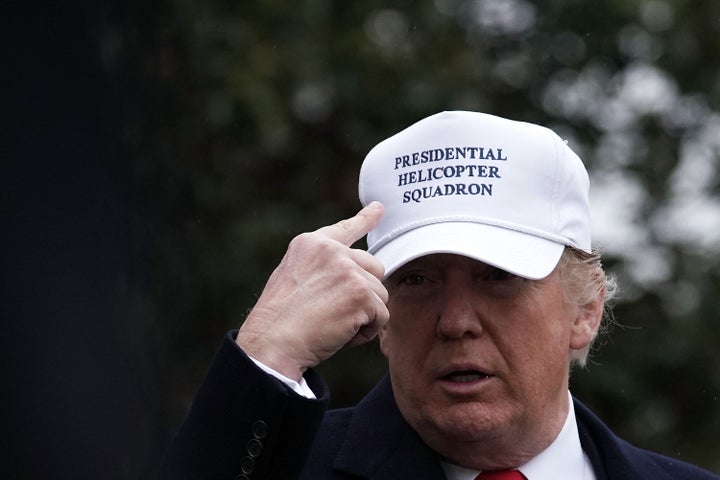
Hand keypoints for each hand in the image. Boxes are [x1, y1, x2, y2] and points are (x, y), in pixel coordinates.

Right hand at [236, 202, 388, 380]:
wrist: (272, 342)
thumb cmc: (279, 321)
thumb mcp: (293, 279)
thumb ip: (322, 268)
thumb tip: (354, 274)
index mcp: (310, 244)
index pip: (345, 229)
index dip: (365, 219)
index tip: (379, 208)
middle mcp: (331, 250)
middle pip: (373, 268)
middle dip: (363, 293)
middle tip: (335, 313)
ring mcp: (347, 269)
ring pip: (379, 295)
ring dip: (364, 316)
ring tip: (334, 326)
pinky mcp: (361, 293)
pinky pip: (381, 315)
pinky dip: (367, 331)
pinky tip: (343, 336)